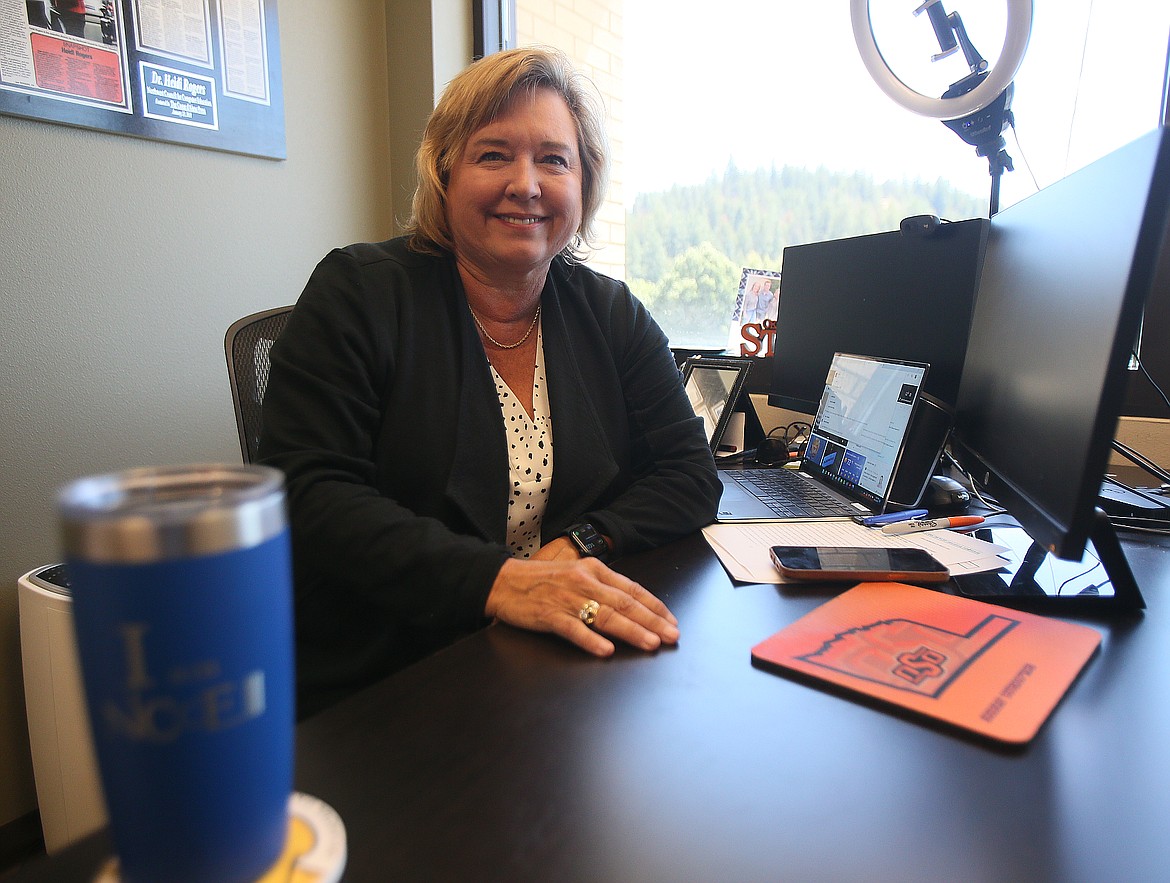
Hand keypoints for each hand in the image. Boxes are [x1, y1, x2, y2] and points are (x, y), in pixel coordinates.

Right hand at [483, 550, 678, 656]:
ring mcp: (567, 598)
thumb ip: (601, 587)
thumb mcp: (576, 574)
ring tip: (651, 643)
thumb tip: (632, 605)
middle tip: (672, 636)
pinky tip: (606, 651)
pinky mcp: (548, 615)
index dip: (654, 606)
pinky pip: (574, 629)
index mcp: (594, 570)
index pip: (632, 589)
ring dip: (631, 631)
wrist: (502, 580)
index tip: (672, 621)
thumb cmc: (541, 580)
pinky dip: (591, 640)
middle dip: (652, 621)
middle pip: (625, 604)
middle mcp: (584, 582)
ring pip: (605, 616)